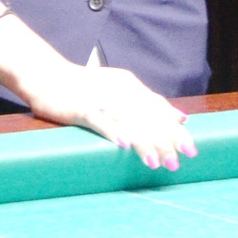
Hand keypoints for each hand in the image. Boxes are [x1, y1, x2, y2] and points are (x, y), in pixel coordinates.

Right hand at [21, 57, 197, 171]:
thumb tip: (180, 117)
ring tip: (156, 163)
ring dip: (144, 142)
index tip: (191, 149)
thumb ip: (149, 101)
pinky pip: (100, 120)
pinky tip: (123, 145)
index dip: (175, 130)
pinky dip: (112, 131)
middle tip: (179, 162)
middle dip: (165, 140)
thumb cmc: (82, 86)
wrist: (46, 75)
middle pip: (148, 118)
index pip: (158, 108)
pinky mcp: (81, 108)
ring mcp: (101, 100)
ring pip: (127, 122)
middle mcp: (119, 92)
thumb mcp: (120, 88)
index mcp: (129, 86)